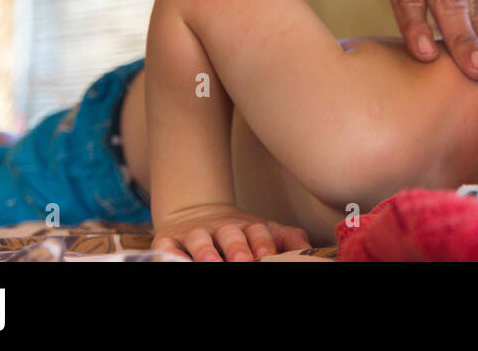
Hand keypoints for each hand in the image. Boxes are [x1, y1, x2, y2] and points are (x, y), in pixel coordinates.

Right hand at [151, 203, 311, 261]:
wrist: (199, 213)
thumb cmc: (240, 233)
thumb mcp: (267, 231)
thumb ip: (287, 238)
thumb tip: (309, 249)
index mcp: (248, 227)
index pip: (258, 232)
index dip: (263, 243)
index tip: (268, 255)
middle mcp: (222, 228)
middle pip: (230, 235)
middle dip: (237, 249)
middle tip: (243, 262)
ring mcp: (195, 233)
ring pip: (200, 240)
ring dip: (205, 252)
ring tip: (212, 264)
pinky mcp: (169, 240)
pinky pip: (168, 247)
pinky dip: (171, 254)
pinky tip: (175, 260)